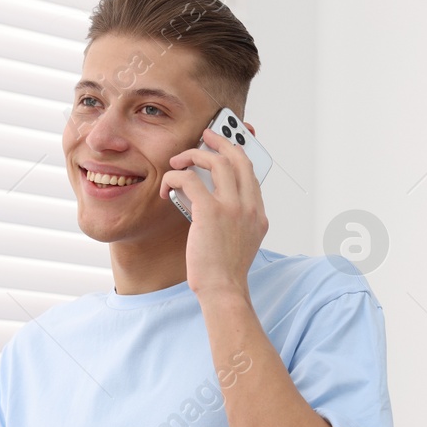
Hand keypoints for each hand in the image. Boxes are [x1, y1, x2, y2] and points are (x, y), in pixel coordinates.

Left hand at [159, 126, 267, 302]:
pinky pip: (189, 179)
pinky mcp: (210, 211)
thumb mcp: (240, 241)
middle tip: (204, 136)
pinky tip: (167, 186)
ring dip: (193, 155)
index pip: (250, 172)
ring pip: (215, 161)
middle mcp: (249, 205)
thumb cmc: (226, 271)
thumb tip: (210, 198)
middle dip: (220, 140)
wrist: (224, 290)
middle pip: (238, 158)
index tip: (224, 147)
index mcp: (258, 213)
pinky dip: (175, 176)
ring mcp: (232, 207)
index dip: (237, 153)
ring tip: (178, 160)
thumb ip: (235, 219)